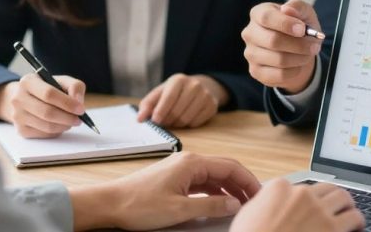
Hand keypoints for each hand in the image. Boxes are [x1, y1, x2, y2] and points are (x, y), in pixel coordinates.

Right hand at [0, 74, 85, 137]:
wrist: (24, 99)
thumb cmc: (47, 89)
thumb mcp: (61, 81)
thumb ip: (74, 86)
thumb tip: (78, 102)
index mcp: (28, 82)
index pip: (49, 94)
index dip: (67, 103)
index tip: (81, 109)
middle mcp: (18, 98)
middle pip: (47, 112)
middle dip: (67, 117)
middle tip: (79, 119)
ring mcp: (18, 116)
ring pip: (46, 126)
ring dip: (64, 126)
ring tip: (71, 121)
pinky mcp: (21, 130)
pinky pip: (44, 134)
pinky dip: (57, 131)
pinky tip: (60, 125)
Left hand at [69, 152, 260, 230]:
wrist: (111, 203)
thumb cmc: (139, 204)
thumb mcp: (180, 209)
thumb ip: (211, 206)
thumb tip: (234, 203)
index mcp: (192, 163)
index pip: (231, 167)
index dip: (249, 181)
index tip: (260, 194)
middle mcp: (189, 161)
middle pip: (225, 169)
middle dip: (242, 184)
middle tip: (255, 201)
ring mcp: (181, 169)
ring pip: (214, 176)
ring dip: (229, 189)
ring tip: (241, 204)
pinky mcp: (175, 178)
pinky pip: (203, 182)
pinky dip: (215, 192)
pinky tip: (220, 203)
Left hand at [137, 73, 228, 127]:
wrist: (200, 86)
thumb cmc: (174, 92)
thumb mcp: (160, 93)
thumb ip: (147, 105)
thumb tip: (140, 119)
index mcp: (178, 80)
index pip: (169, 97)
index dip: (161, 111)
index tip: (155, 121)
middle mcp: (194, 85)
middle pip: (177, 111)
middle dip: (168, 120)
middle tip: (164, 122)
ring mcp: (205, 95)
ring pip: (186, 119)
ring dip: (177, 124)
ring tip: (174, 119)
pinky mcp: (212, 106)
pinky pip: (196, 123)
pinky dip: (188, 124)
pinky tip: (186, 118)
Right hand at [231, 179, 363, 231]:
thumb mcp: (247, 215)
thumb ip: (263, 202)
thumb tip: (270, 203)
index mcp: (280, 188)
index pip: (302, 185)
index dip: (308, 198)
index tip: (310, 206)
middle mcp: (302, 195)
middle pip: (327, 187)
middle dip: (332, 198)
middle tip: (336, 207)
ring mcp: (319, 211)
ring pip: (344, 198)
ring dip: (348, 207)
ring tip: (350, 215)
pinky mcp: (333, 229)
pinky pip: (355, 218)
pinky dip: (357, 223)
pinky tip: (356, 227)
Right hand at [242, 0, 323, 93]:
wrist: (297, 49)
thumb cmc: (299, 27)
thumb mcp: (304, 13)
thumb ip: (298, 7)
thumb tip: (287, 9)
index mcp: (259, 13)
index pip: (266, 17)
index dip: (285, 24)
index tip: (302, 29)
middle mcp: (250, 33)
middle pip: (273, 41)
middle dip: (299, 45)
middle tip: (315, 45)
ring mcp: (250, 54)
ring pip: (278, 60)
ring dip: (300, 58)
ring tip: (309, 53)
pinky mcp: (256, 71)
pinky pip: (279, 75)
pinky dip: (295, 70)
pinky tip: (299, 64)